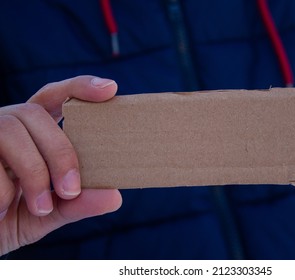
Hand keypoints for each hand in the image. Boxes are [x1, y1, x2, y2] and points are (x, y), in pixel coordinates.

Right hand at [0, 76, 121, 255]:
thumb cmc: (9, 219)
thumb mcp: (46, 214)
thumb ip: (75, 204)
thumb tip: (114, 197)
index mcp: (31, 134)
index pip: (55, 98)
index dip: (80, 88)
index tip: (110, 88)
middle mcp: (5, 126)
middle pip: (35, 113)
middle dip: (60, 152)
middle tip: (70, 190)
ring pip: (10, 130)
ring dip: (33, 171)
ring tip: (41, 208)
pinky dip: (0, 190)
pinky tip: (1, 212)